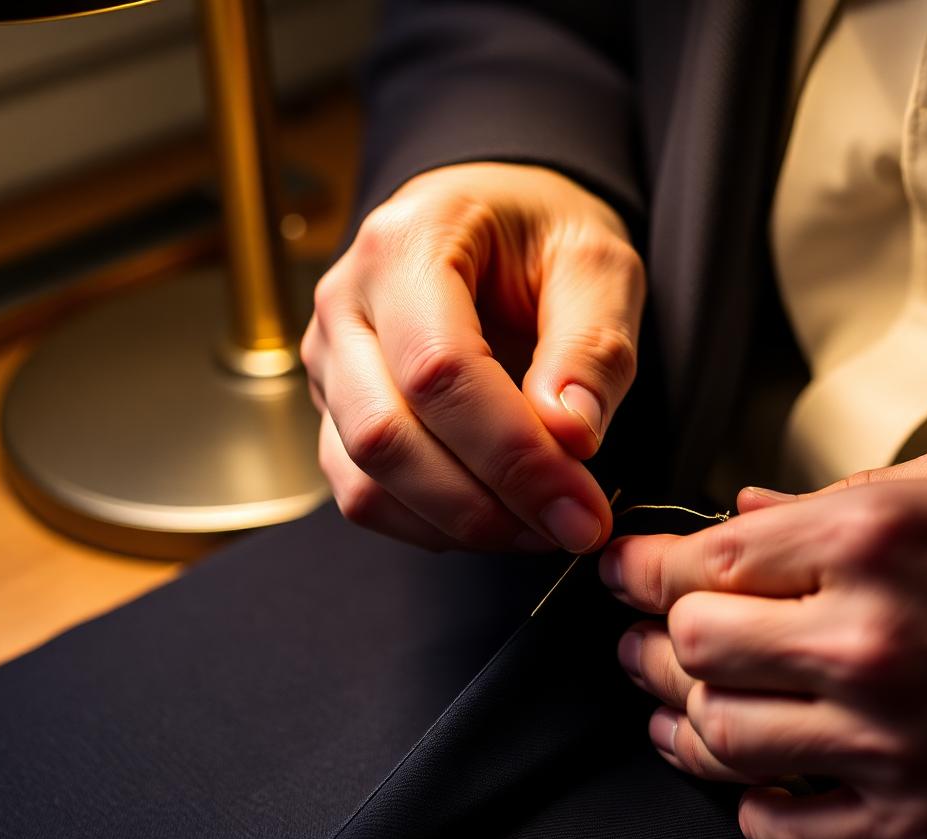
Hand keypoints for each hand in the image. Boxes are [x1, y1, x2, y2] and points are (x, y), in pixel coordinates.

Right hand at [302, 162, 644, 551]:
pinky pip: (364, 495)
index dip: (513, 454)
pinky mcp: (336, 410)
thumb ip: (592, 345)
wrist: (496, 221)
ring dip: (461, 523)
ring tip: (545, 524)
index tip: (583, 506)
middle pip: (387, 436)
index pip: (439, 371)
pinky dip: (434, 526)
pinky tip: (502, 517)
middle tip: (574, 529)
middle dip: (487, 505)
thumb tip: (570, 436)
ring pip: (367, 479)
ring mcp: (329, 362)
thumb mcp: (597, 264)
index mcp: (405, 245)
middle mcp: (345, 304)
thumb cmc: (543, 237)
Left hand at [600, 442, 926, 838]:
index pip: (704, 562)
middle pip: (695, 649)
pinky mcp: (924, 824)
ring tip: (670, 705)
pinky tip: (749, 781)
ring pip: (724, 741)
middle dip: (656, 638)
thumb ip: (842, 495)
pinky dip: (751, 806)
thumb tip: (750, 513)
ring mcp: (892, 742)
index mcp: (875, 540)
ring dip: (682, 720)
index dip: (644, 566)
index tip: (625, 569)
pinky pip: (790, 831)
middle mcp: (869, 642)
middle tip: (644, 636)